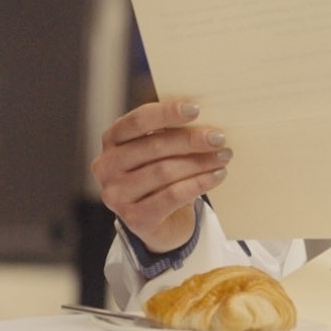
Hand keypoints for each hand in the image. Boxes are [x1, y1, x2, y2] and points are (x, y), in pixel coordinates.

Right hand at [92, 99, 230, 252]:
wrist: (161, 220)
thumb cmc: (161, 174)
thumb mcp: (160, 149)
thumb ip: (171, 132)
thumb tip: (205, 119)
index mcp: (112, 139)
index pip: (137, 121)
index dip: (167, 113)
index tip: (196, 109)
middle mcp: (106, 166)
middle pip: (154, 146)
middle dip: (191, 140)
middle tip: (219, 137)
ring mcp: (116, 195)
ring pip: (164, 172)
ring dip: (199, 162)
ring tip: (223, 156)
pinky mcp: (134, 218)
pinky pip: (172, 196)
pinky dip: (198, 183)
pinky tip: (217, 176)